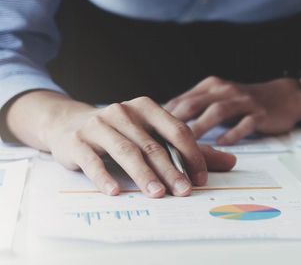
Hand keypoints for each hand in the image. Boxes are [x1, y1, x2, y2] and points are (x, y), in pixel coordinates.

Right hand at [34, 95, 235, 197]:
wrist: (68, 123)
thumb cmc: (121, 132)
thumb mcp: (155, 135)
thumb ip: (191, 150)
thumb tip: (231, 162)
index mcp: (148, 108)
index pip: (177, 130)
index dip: (191, 155)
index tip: (201, 179)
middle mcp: (124, 112)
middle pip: (152, 145)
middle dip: (171, 170)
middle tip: (184, 191)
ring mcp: (98, 125)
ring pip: (125, 152)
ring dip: (143, 175)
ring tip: (156, 194)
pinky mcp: (76, 141)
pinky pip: (92, 161)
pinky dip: (104, 177)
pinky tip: (116, 191)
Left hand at [164, 76, 300, 144]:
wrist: (285, 96)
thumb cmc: (247, 101)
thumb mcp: (219, 97)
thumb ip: (195, 106)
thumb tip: (162, 122)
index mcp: (211, 86)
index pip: (182, 101)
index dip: (162, 117)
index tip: (148, 134)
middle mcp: (225, 90)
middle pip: (195, 105)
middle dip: (175, 123)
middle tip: (159, 142)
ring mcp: (244, 101)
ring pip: (217, 112)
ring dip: (201, 128)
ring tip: (186, 145)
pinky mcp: (261, 113)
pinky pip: (245, 123)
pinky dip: (233, 133)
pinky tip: (223, 144)